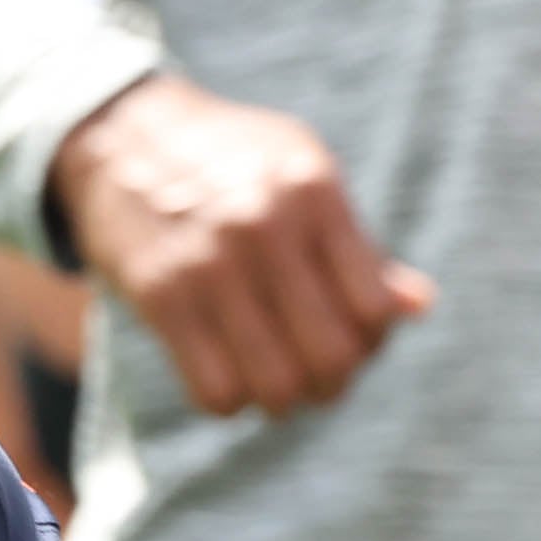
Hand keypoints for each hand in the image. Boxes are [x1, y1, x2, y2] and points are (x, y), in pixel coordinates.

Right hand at [49, 73, 431, 415]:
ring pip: (274, 383)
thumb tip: (417, 307)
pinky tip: (224, 382)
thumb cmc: (229, 162)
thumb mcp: (301, 177)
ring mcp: (207, 263)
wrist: (122, 137)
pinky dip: (227, 402)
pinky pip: (212, 388)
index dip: (372, 342)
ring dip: (281, 401)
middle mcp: (264, 226)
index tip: (351, 342)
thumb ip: (356, 245)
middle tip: (315, 379)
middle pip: (331, 355)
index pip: (374, 309)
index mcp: (312, 192)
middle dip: (331, 384)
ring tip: (271, 386)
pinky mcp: (158, 293)